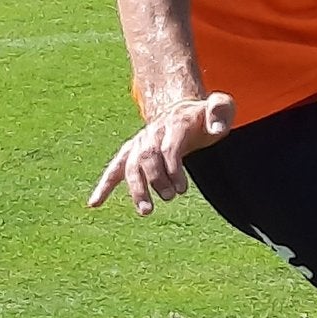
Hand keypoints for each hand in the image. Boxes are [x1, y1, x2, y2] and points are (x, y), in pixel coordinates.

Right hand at [89, 93, 235, 214]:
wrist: (183, 110)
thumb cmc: (205, 115)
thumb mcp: (221, 106)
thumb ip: (220, 110)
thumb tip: (216, 128)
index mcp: (175, 123)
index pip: (168, 147)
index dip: (172, 168)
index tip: (182, 189)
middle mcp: (153, 132)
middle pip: (147, 157)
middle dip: (156, 179)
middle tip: (169, 197)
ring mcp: (140, 143)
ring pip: (130, 166)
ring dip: (136, 189)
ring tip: (146, 211)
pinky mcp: (132, 153)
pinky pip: (115, 169)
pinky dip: (104, 185)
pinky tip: (95, 203)